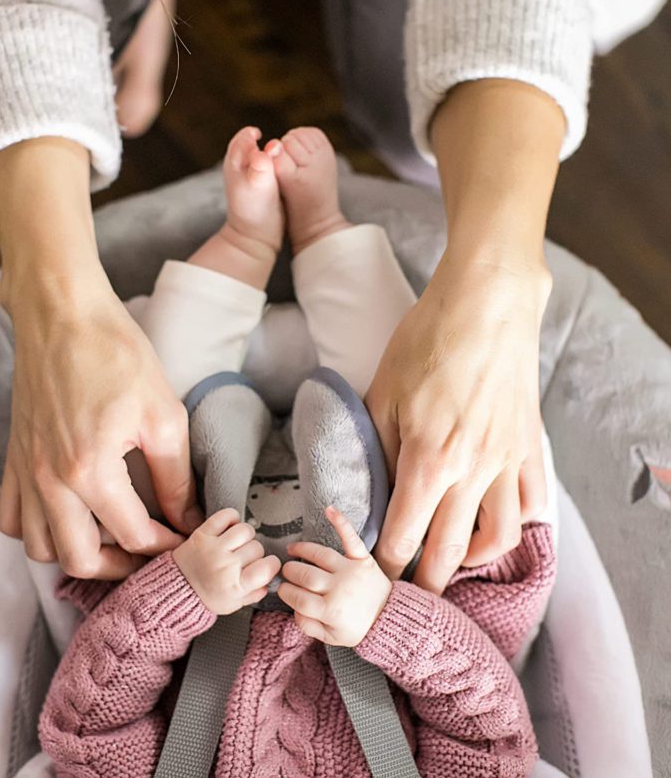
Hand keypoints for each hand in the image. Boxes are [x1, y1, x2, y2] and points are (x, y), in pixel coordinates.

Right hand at [0, 281, 200, 578]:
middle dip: (122, 567)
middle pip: (80, 560)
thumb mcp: (162, 414)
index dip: (167, 546)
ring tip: (111, 538)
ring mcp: (25, 472)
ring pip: (40, 548)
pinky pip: (11, 520)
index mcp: (89, 471)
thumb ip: (174, 476)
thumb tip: (187, 518)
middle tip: (150, 552)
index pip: (133, 537)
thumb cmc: (115, 353)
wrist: (62, 313)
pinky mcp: (13, 458)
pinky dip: (38, 530)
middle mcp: (48, 481)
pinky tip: (67, 515)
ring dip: (77, 554)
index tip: (186, 539)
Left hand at [173, 508, 280, 614]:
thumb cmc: (206, 597)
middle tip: (243, 558)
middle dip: (254, 553)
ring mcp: (214, 548)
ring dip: (244, 536)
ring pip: (245, 530)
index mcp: (236, 586)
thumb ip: (254, 594)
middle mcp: (226, 566)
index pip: (267, 567)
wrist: (177, 589)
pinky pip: (226, 516)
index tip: (267, 564)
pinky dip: (231, 518)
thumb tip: (270, 580)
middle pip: (257, 548)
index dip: (272, 564)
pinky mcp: (203, 534)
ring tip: (236, 543)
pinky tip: (229, 528)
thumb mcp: (233, 604)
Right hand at [279, 507, 391, 646]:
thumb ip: (308, 626)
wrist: (389, 619)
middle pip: (305, 575)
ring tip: (292, 550)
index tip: (282, 589)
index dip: (286, 593)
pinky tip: (328, 510)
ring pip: (319, 555)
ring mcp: (350, 570)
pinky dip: (340, 522)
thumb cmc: (358, 627)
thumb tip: (294, 608)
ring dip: (302, 550)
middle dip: (290, 572)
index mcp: (330, 610)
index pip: (298, 598)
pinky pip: (350, 538)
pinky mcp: (362, 558)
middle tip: (286, 572)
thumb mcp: (331, 637)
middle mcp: (339, 588)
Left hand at [366, 256, 550, 593]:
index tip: (373, 577)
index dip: (384, 566)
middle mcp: (471, 471)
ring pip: (498, 538)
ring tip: (453, 562)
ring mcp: (507, 462)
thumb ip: (375, 447)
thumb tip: (369, 487)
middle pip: (448, 552)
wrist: (485, 305)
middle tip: (409, 595)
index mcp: (427, 460)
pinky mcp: (529, 447)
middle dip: (424, 583)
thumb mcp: (382, 392)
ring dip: (473, 562)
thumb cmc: (427, 342)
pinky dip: (517, 525)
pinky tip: (499, 526)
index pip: (402, 536)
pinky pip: (532, 503)